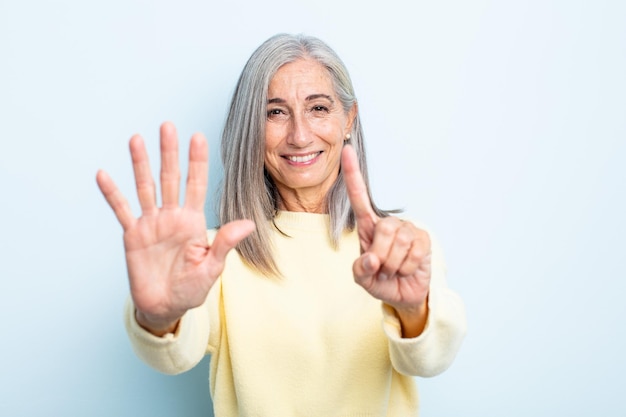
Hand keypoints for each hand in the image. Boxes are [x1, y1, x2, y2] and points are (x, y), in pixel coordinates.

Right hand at [96, 122, 254, 334]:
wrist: (165, 307)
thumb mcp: (211, 268)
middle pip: (170, 178)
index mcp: (193, 221)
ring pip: (145, 187)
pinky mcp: (132, 235)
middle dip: (169, 152)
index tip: (198, 136)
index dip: (197, 161)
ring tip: (136, 138)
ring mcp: (151, 223)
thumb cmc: (191, 289)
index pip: (196, 184)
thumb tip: (249, 224)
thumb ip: (225, 243)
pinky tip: (104, 174)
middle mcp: (172, 216)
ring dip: (140, 163)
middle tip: (167, 126)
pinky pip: (121, 210)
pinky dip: (112, 193)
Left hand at [342, 145, 430, 336]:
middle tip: (382, 270)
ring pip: (399, 242)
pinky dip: (407, 267)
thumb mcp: (363, 279)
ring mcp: (407, 230)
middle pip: (383, 229)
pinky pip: (414, 252)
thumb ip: (360, 270)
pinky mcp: (423, 239)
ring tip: (393, 270)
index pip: (359, 197)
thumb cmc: (380, 281)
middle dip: (381, 256)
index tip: (346, 151)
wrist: (404, 294)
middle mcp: (388, 223)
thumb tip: (372, 259)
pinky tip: (407, 269)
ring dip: (394, 265)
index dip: (352, 174)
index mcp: (368, 227)